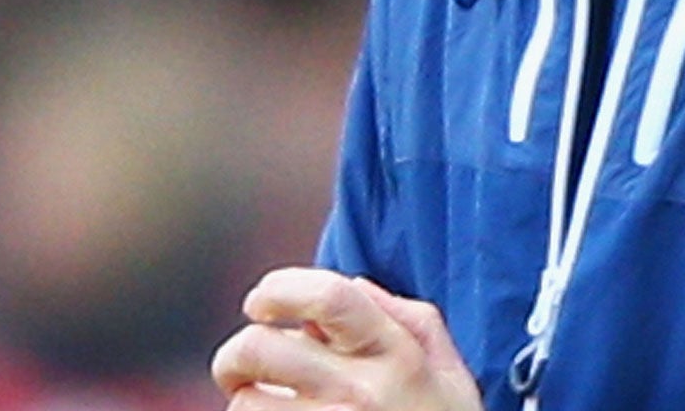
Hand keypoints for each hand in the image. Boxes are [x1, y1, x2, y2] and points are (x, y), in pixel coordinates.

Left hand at [211, 266, 484, 410]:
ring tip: (267, 407)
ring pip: (246, 404)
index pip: (329, 297)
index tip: (262, 302)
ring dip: (246, 403)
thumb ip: (410, 319)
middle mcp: (360, 394)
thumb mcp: (448, 373)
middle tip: (243, 365)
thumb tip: (355, 285)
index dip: (280, 288)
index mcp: (395, 354)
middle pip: (259, 348)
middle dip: (236, 353)